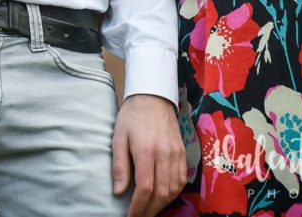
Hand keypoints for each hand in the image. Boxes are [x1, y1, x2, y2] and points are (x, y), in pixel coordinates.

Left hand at [113, 94, 187, 216]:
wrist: (154, 98)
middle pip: (161, 192)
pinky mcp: (183, 153)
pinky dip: (173, 193)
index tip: (130, 216)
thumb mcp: (118, 137)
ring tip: (149, 210)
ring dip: (162, 204)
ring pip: (174, 189)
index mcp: (146, 150)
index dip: (138, 207)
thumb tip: (119, 192)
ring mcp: (176, 154)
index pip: (145, 187)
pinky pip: (181, 180)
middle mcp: (165, 154)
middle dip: (150, 210)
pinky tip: (163, 197)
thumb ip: (120, 165)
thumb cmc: (132, 117)